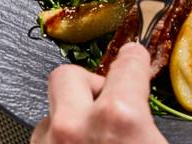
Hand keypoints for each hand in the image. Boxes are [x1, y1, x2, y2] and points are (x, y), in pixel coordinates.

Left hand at [31, 43, 166, 143]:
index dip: (133, 60)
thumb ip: (146, 120)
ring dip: (72, 117)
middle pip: (68, 76)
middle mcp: (74, 127)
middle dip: (88, 84)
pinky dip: (60, 141)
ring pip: (51, 110)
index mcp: (117, 119)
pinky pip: (45, 137)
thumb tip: (143, 107)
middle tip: (107, 103)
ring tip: (94, 137)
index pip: (126, 66)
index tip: (133, 56)